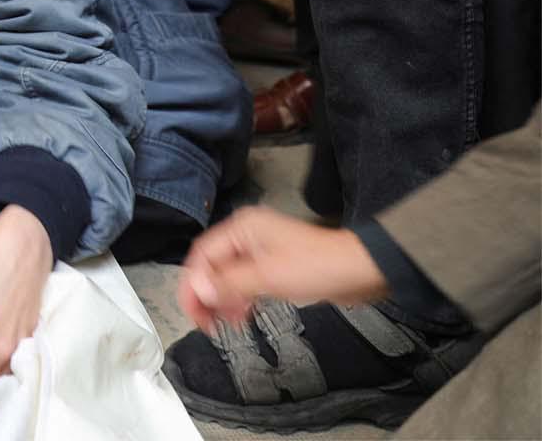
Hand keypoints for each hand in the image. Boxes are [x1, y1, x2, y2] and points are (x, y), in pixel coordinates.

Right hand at [177, 206, 389, 334]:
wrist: (361, 271)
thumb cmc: (320, 265)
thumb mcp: (267, 276)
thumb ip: (228, 283)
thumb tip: (198, 289)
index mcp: (241, 229)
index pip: (203, 255)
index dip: (193, 285)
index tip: (193, 311)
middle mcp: (247, 236)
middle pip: (212, 266)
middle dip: (206, 295)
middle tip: (204, 323)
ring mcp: (260, 251)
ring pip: (227, 276)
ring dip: (221, 300)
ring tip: (221, 325)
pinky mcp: (273, 266)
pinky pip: (245, 283)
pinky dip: (239, 300)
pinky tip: (240, 316)